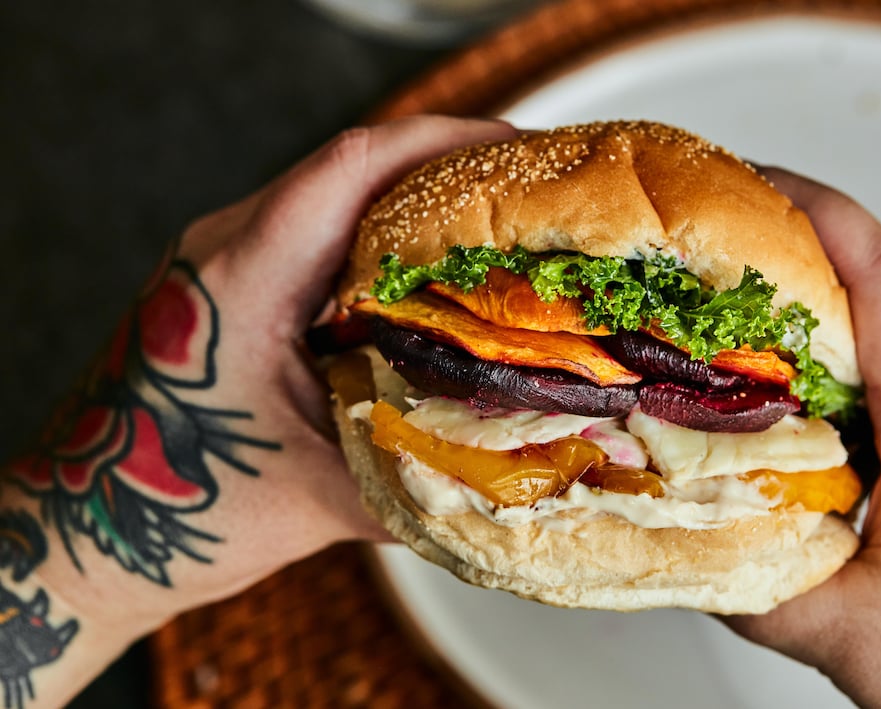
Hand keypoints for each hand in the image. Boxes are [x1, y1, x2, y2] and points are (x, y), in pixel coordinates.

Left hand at [1, 115, 516, 706]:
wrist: (88, 531)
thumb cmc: (171, 510)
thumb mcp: (314, 500)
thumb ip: (422, 481)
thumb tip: (524, 471)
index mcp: (241, 278)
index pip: (354, 167)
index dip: (448, 144)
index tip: (522, 156)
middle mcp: (228, 249)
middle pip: (356, 168)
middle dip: (452, 170)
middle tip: (533, 201)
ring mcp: (226, 263)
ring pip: (339, 198)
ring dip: (421, 206)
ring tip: (501, 236)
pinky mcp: (234, 287)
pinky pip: (321, 237)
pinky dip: (387, 245)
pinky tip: (438, 284)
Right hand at [725, 169, 880, 707]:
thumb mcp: (837, 631)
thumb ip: (745, 578)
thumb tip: (670, 534)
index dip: (823, 218)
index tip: (759, 183)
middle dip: (824, 243)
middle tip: (743, 241)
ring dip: (852, 297)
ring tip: (773, 310)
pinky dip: (879, 346)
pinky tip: (830, 386)